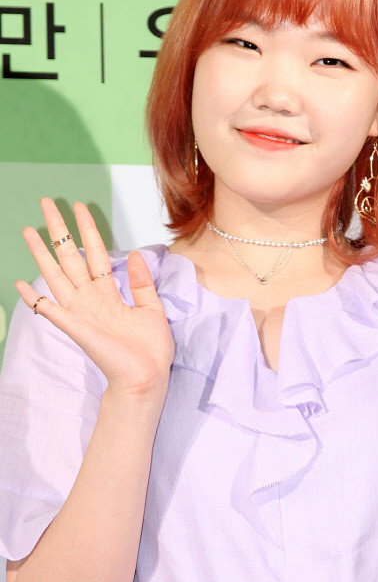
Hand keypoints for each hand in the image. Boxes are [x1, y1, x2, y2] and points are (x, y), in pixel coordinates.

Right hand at [15, 198, 174, 397]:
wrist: (148, 377)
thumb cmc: (151, 349)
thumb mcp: (153, 308)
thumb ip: (141, 282)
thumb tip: (133, 254)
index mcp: (109, 294)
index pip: (95, 253)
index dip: (87, 230)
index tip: (79, 206)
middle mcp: (90, 299)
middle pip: (70, 257)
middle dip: (58, 230)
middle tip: (46, 204)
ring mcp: (80, 312)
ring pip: (56, 276)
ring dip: (41, 254)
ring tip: (28, 230)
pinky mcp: (76, 328)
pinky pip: (50, 310)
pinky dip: (34, 298)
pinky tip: (20, 284)